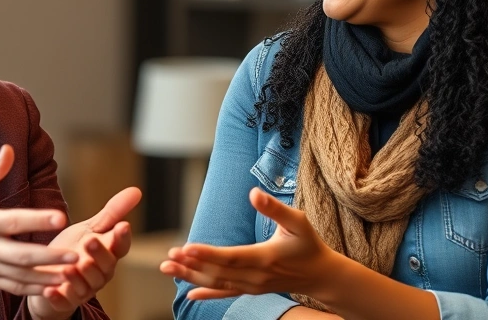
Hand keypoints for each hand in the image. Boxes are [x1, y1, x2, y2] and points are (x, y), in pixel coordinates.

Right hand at [0, 145, 79, 295]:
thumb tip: (8, 150)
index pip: (13, 221)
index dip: (37, 220)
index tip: (61, 217)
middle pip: (21, 255)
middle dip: (50, 256)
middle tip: (75, 254)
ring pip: (20, 276)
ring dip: (47, 277)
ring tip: (73, 273)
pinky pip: (13, 287)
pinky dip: (34, 290)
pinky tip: (55, 287)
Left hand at [27, 187, 141, 319]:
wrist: (49, 274)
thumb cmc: (74, 249)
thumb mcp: (91, 228)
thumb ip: (112, 213)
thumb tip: (137, 190)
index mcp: (108, 253)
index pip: (120, 246)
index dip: (122, 238)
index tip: (122, 225)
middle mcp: (100, 272)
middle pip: (105, 266)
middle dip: (99, 254)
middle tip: (90, 242)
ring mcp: (83, 288)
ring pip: (86, 285)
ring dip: (78, 277)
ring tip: (69, 267)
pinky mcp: (65, 300)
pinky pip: (64, 301)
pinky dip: (57, 297)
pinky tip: (49, 290)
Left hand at [159, 187, 337, 300]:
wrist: (320, 274)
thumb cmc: (308, 244)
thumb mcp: (297, 221)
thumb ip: (275, 208)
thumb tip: (253, 193)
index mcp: (264, 258)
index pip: (231, 257)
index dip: (208, 254)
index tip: (187, 247)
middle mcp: (255, 276)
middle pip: (218, 272)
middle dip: (191, 265)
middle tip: (168, 257)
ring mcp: (252, 286)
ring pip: (217, 283)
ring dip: (191, 276)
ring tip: (168, 267)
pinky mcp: (251, 290)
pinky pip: (225, 293)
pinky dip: (207, 293)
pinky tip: (189, 294)